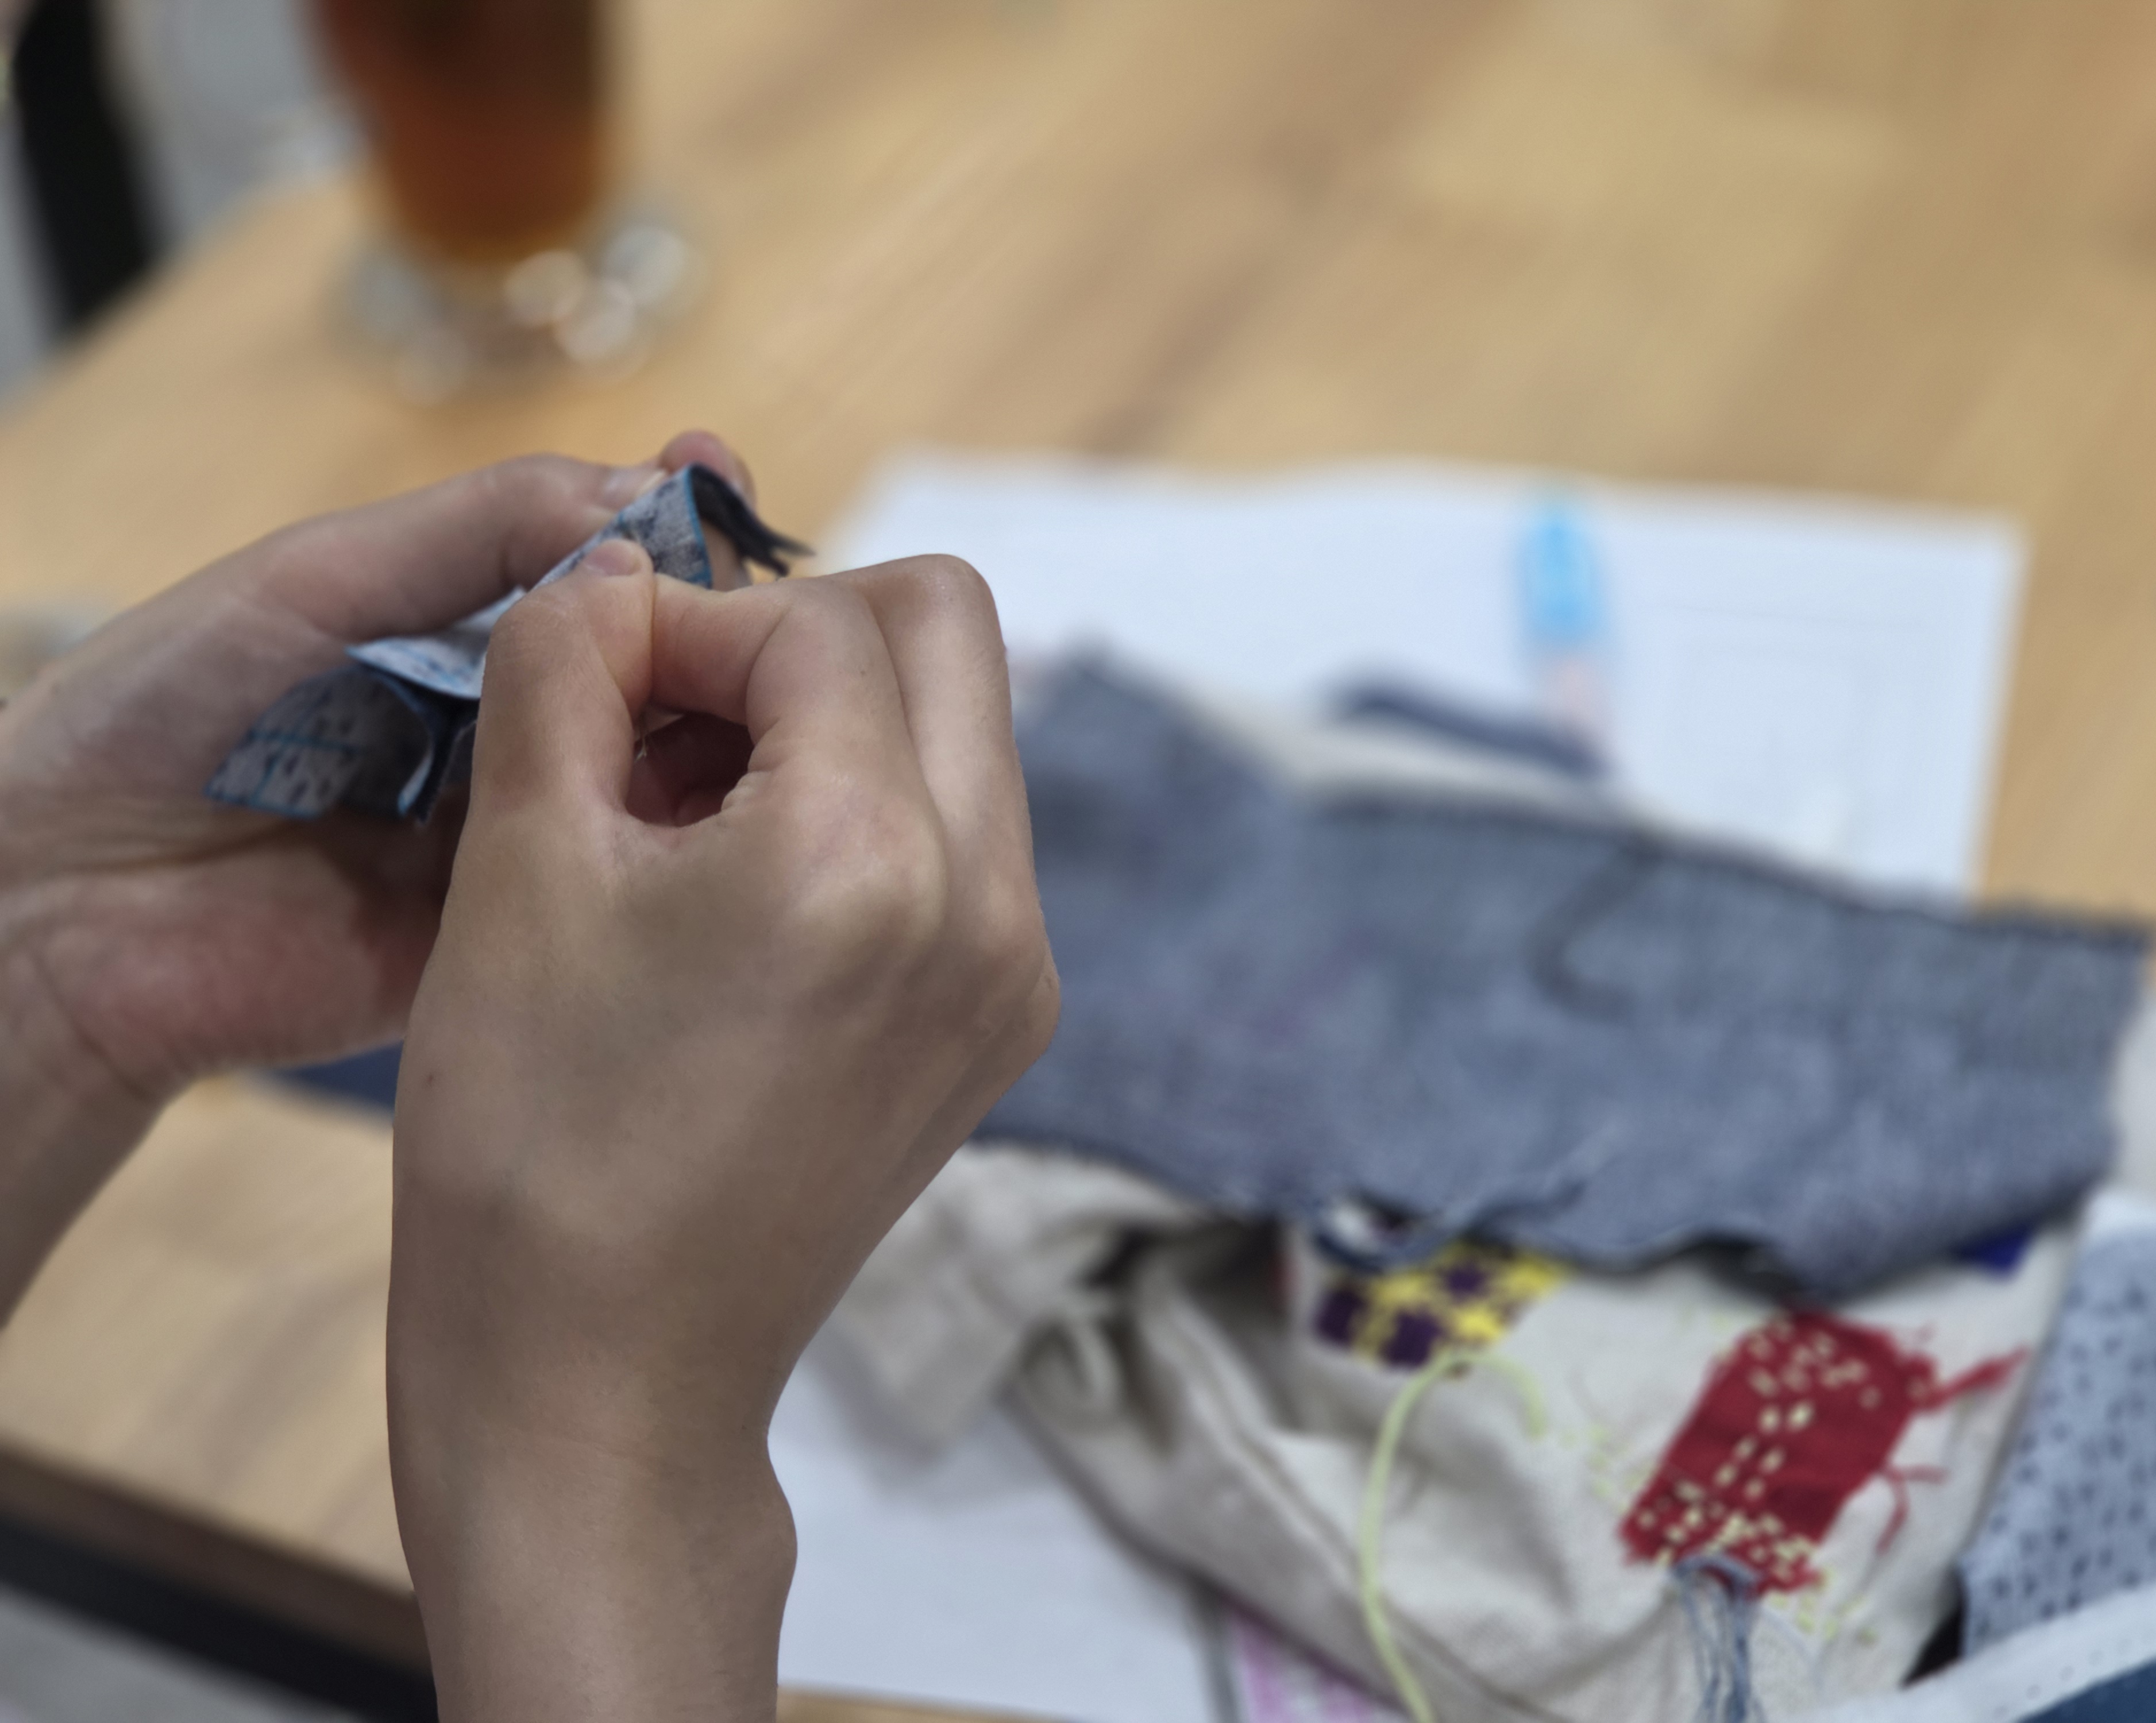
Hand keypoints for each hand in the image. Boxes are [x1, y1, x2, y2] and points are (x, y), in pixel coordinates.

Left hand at [0, 431, 743, 1308]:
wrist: (62, 907)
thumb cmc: (158, 716)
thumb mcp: (318, 579)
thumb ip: (477, 533)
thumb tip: (645, 495)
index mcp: (446, 630)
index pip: (590, 563)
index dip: (665, 524)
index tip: (729, 478)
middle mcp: (496, 725)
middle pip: (638, 664)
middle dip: (711, 621)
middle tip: (781, 593)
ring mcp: (511, 828)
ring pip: (642, 767)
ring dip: (708, 726)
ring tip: (778, 684)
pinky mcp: (514, 930)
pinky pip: (607, 878)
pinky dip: (664, 839)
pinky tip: (733, 796)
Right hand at [387, 550, 1056, 1720]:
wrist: (607, 1382)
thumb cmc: (534, 1146)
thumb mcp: (519, 869)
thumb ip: (566, 666)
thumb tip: (615, 569)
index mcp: (875, 856)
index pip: (817, 617)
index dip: (683, 616)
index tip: (593, 676)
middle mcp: (989, 904)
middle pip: (946, 631)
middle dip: (801, 631)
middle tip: (669, 709)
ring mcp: (1014, 973)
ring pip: (963, 732)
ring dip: (835, 719)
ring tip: (692, 801)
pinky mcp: (1002, 1024)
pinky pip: (964, 839)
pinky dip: (868, 811)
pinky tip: (748, 884)